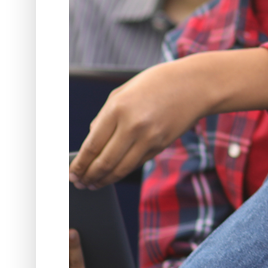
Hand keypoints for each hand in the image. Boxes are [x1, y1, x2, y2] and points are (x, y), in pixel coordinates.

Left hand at [68, 58, 213, 189]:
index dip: (78, 164)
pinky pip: (136, 163)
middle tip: (80, 183)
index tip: (71, 173)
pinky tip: (114, 174)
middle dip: (88, 177)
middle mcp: (133, 126)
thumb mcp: (124, 92)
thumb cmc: (157, 83)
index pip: (91, 146)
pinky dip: (122, 171)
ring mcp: (149, 138)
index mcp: (118, 109)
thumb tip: (92, 142)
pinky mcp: (161, 145)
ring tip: (94, 184)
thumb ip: (104, 117)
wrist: (196, 85)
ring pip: (120, 168)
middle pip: (103, 162)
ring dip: (104, 180)